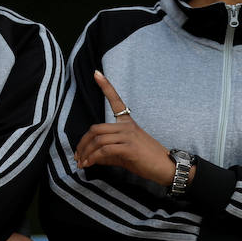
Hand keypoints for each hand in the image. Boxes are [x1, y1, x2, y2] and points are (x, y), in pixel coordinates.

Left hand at [74, 71, 175, 185]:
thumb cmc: (144, 160)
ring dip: (86, 153)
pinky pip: (105, 150)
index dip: (106, 86)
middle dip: (82, 143)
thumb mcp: (124, 153)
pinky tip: (89, 164)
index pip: (116, 100)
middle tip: (77, 156)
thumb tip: (90, 157)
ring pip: (98, 140)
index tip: (96, 73)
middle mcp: (127, 125)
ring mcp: (128, 135)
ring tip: (81, 163)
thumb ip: (107, 152)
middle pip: (96, 129)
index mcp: (127, 122)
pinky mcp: (129, 147)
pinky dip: (93, 158)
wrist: (164, 167)